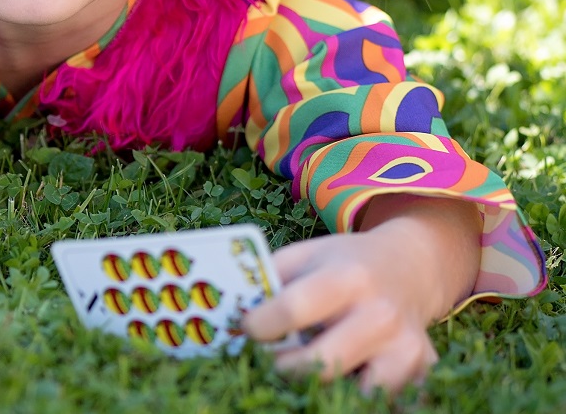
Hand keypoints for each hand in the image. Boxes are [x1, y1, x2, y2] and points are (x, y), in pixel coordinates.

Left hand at [242, 196, 481, 393]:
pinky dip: (357, 396)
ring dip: (323, 388)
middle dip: (285, 368)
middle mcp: (380, 314)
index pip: (294, 308)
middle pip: (322, 363)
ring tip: (307, 369)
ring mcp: (406, 348)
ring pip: (355, 394)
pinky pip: (383, 401)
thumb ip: (271, 278)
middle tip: (269, 360)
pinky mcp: (421, 372)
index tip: (247, 328)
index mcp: (347, 278)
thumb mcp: (307, 254)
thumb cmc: (344, 263)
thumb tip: (232, 310)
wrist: (409, 267)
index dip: (260, 324)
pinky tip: (344, 379)